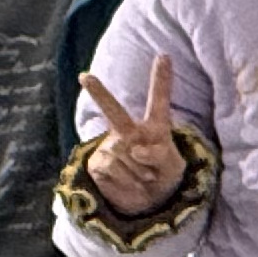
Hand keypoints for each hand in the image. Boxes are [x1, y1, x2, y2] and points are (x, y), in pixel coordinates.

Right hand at [74, 61, 185, 218]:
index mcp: (154, 127)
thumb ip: (160, 154)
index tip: (164, 55)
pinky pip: (112, 168)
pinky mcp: (98, 163)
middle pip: (113, 111)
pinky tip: (131, 183)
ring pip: (123, 154)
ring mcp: (111, 146)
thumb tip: (136, 149)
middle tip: (85, 76)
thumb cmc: (164, 176)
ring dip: (139, 172)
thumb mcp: (173, 167)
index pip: (159, 101)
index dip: (161, 79)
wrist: (148, 201)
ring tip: (144, 177)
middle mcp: (129, 132)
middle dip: (98, 93)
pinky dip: (126, 181)